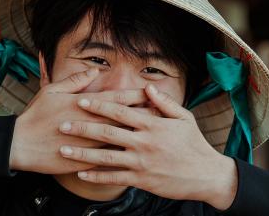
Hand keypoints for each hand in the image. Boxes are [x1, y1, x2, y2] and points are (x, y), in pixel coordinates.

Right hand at [10, 68, 147, 174]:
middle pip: (125, 118)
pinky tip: (137, 155)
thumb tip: (94, 69)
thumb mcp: (52, 91)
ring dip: (139, 135)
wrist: (20, 145)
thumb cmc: (36, 116)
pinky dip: (124, 155)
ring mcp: (90, 143)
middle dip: (145, 114)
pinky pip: (109, 158)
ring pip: (121, 138)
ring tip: (157, 134)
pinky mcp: (85, 159)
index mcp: (85, 104)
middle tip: (164, 113)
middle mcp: (92, 123)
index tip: (153, 93)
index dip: (137, 96)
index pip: (118, 98)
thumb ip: (75, 80)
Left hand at [58, 84, 237, 209]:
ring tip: (64, 149)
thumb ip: (164, 102)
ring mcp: (141, 163)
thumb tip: (147, 88)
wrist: (206, 175)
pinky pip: (114, 178)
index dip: (99, 106)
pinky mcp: (141, 180)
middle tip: (63, 124)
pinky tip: (81, 173)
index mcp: (153, 125)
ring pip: (105, 157)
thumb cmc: (195, 144)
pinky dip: (96, 176)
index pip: (120, 112)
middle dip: (83, 127)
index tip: (81, 101)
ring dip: (82, 153)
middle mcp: (143, 143)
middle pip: (107, 132)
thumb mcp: (184, 118)